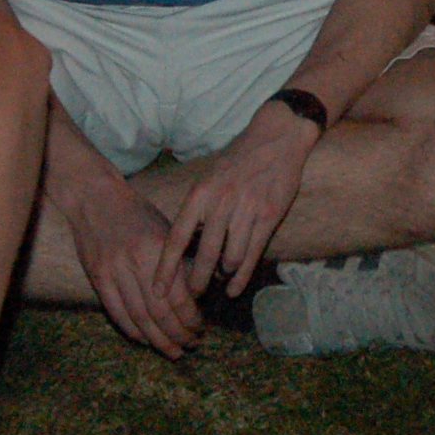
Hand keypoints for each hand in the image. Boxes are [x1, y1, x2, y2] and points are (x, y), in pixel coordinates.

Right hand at [55, 162, 202, 357]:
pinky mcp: (97, 277)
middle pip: (160, 312)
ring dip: (158, 339)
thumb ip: (178, 261)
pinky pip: (116, 312)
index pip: (179, 295)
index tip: (201, 328)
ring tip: (173, 351)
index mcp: (158, 248)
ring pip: (139, 317)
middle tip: (191, 345)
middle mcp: (136, 262)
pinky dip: (132, 330)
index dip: (191, 318)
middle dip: (178, 334)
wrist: (95, 199)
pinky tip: (145, 341)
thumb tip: (198, 294)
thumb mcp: (166, 229)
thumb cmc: (137, 213)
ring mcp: (113, 271)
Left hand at [155, 101, 316, 302]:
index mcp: (200, 193)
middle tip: (191, 297)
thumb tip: (186, 240)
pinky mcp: (269, 217)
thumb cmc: (239, 158)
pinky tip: (235, 289)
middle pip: (204, 255)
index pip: (177, 237)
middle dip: (197, 281)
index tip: (157, 289)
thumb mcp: (208, 176)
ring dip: (222, 276)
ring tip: (218, 283)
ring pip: (230, 258)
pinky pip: (252, 254)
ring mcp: (246, 211)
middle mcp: (221, 203)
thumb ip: (198, 207)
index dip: (166, 267)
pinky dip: (242, 276)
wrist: (277, 137)